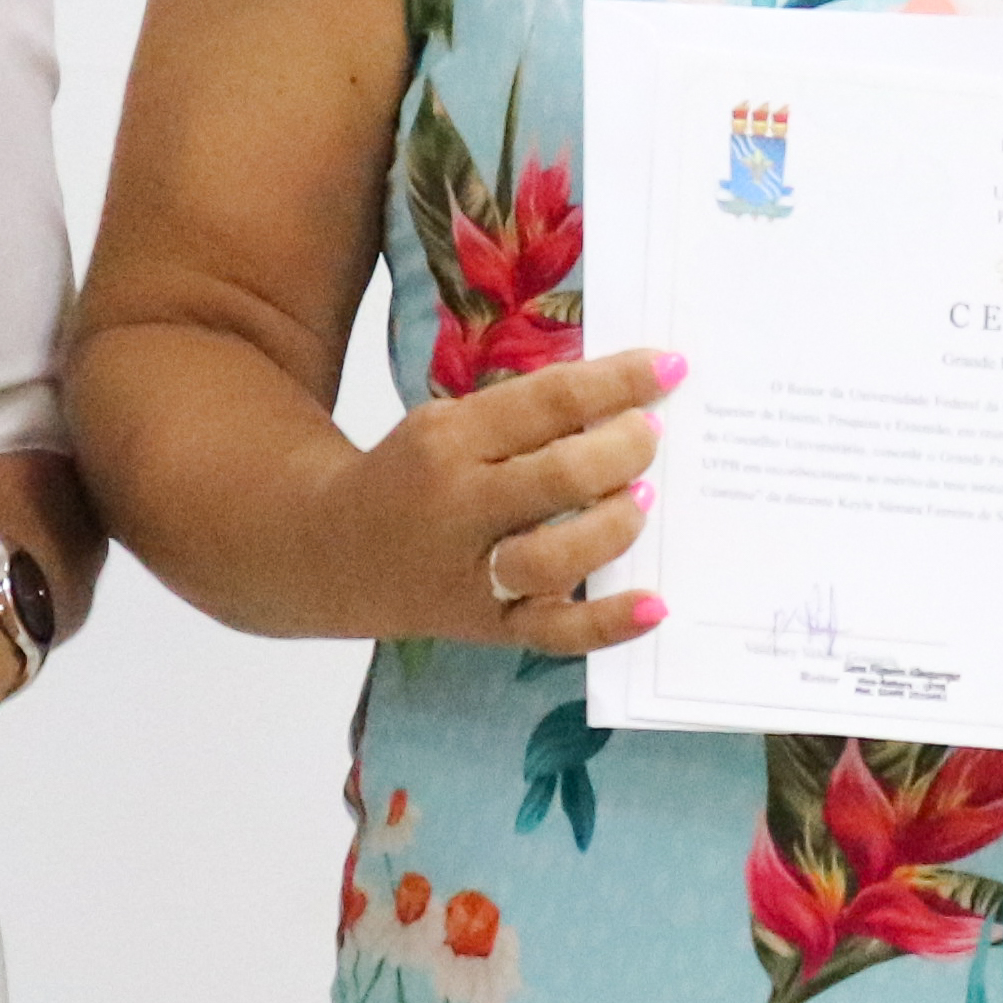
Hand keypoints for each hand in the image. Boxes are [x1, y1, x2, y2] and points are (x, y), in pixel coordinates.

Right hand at [319, 348, 673, 657]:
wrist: (332, 554)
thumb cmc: (413, 476)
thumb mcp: (449, 424)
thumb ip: (524, 414)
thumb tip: (626, 396)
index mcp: (447, 439)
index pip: (548, 401)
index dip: (618, 382)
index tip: (670, 368)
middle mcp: (457, 507)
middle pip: (557, 478)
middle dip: (622, 452)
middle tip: (651, 436)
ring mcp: (471, 577)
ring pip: (555, 558)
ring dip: (615, 525)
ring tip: (644, 499)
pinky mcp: (487, 627)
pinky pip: (555, 634)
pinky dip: (609, 623)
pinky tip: (655, 604)